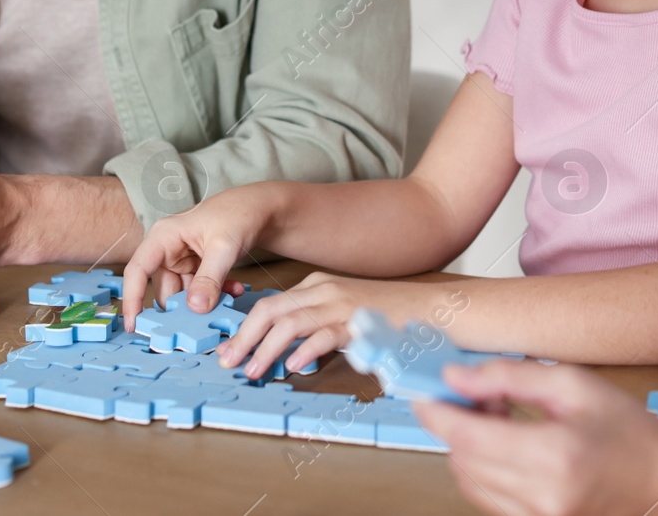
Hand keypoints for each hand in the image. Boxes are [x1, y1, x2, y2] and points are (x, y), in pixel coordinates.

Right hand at [120, 188, 276, 334]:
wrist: (262, 207)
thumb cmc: (239, 213)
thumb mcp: (224, 247)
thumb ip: (209, 279)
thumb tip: (195, 308)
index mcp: (164, 236)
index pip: (138, 270)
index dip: (132, 298)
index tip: (133, 326)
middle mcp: (168, 249)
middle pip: (163, 289)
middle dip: (182, 308)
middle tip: (202, 321)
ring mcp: (183, 259)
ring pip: (184, 294)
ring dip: (205, 302)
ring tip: (229, 299)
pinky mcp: (198, 267)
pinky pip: (200, 290)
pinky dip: (216, 295)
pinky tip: (235, 290)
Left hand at [217, 274, 440, 380]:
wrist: (429, 307)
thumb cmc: (386, 315)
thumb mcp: (342, 312)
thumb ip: (315, 325)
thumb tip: (286, 352)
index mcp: (316, 286)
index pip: (269, 305)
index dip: (245, 329)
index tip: (231, 351)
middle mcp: (323, 290)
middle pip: (270, 310)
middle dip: (244, 337)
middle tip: (228, 362)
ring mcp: (341, 304)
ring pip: (289, 322)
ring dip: (266, 348)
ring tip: (253, 370)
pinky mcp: (359, 321)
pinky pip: (324, 335)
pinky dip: (306, 350)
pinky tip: (295, 366)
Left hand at [414, 360, 657, 515]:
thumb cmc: (629, 431)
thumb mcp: (572, 384)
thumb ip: (509, 377)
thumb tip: (455, 376)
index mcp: (553, 456)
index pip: (467, 437)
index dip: (436, 411)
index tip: (423, 391)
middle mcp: (541, 497)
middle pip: (461, 460)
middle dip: (455, 423)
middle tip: (476, 393)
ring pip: (468, 482)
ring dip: (468, 447)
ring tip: (499, 417)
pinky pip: (487, 499)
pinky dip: (484, 469)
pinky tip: (508, 444)